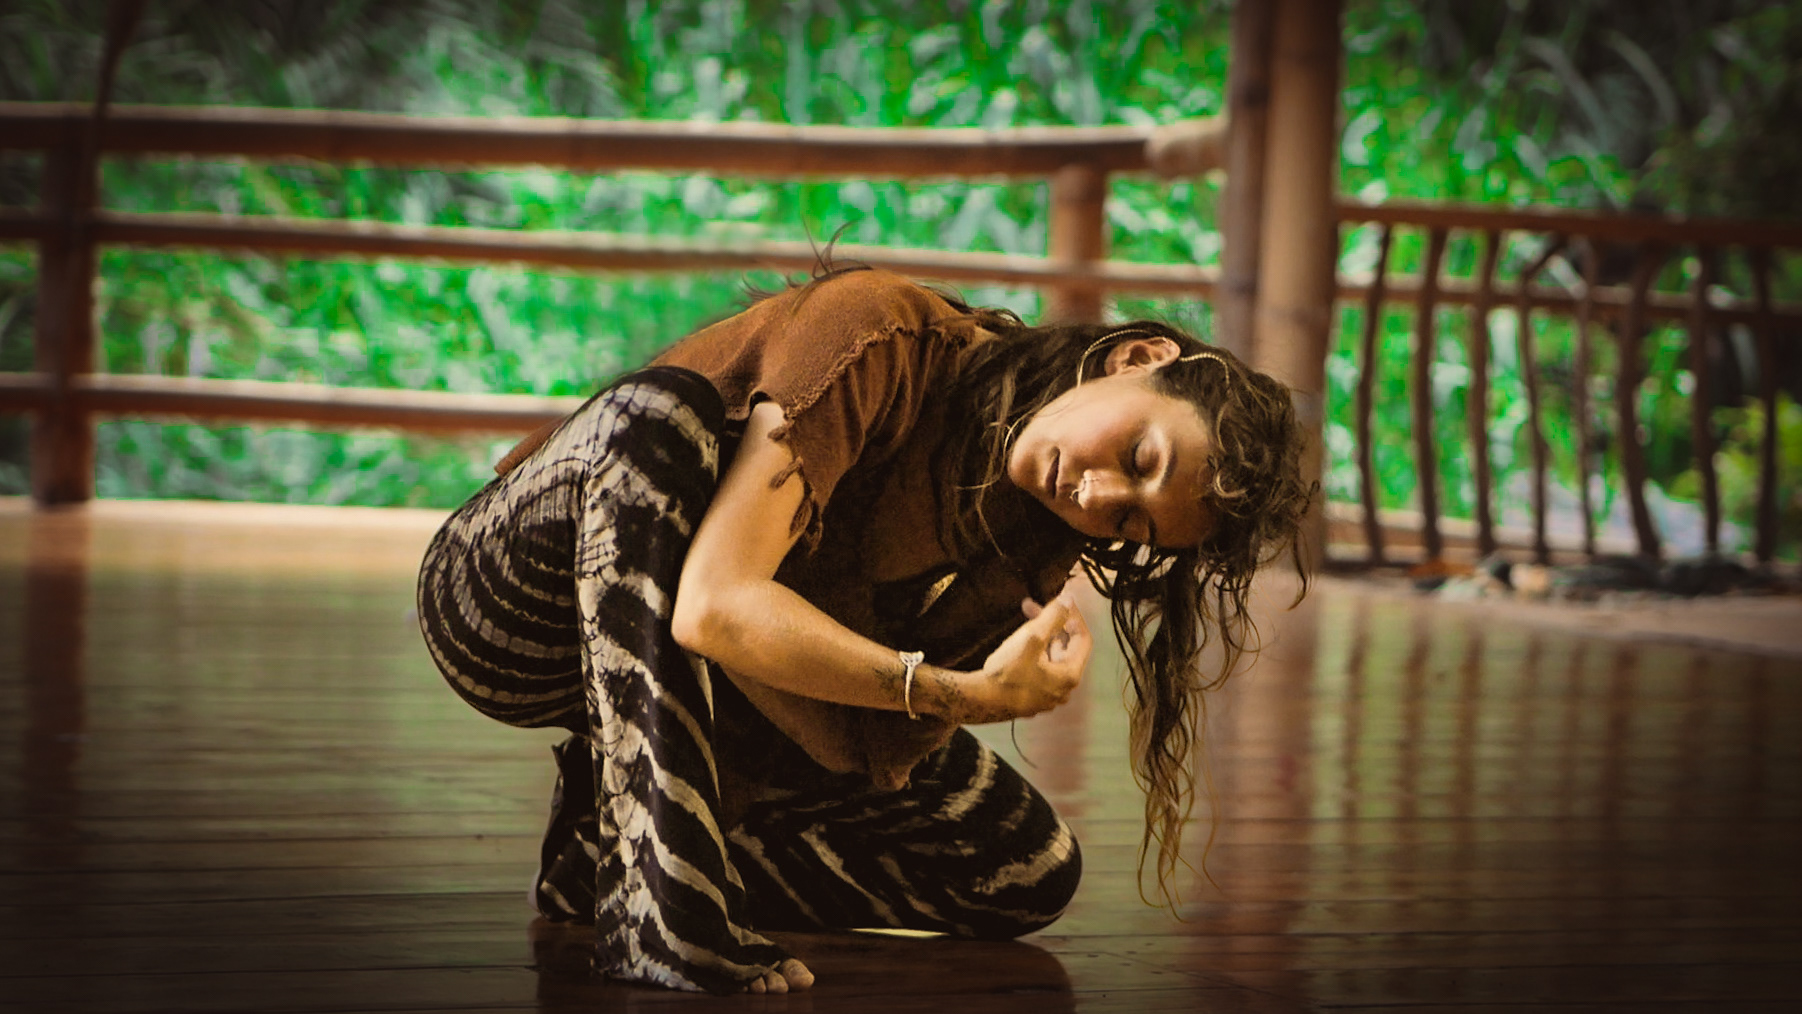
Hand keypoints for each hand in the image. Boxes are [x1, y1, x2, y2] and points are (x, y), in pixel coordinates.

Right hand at [963, 591, 1090, 722]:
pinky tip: (1017, 647)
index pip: (1082, 638)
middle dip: (1051, 625)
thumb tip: (1068, 600)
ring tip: (1023, 626)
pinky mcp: (1032, 699)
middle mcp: (1063, 690)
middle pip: (1066, 648)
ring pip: (1051, 660)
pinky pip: (1040, 671)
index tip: (1059, 602)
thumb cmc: (1005, 674)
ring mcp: (1047, 696)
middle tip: (1033, 609)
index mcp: (1069, 676)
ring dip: (1041, 639)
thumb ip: (1053, 617)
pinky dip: (1033, 655)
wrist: (979, 702)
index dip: (1072, 616)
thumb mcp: (1030, 638)